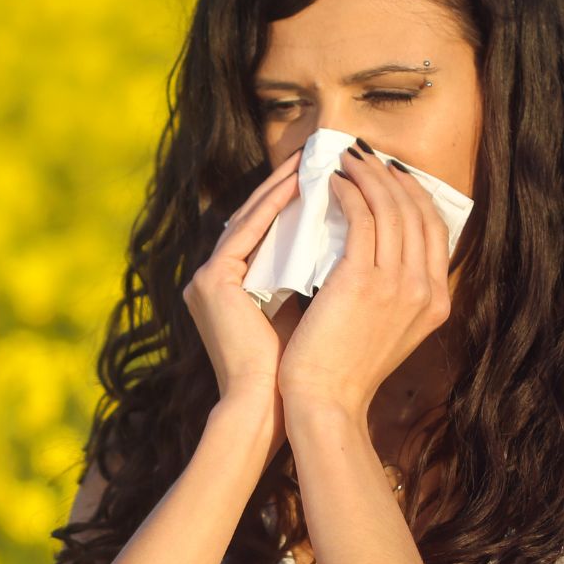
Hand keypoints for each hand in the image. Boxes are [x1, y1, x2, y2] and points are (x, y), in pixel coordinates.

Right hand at [181, 145, 304, 404]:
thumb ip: (314, 276)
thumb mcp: (305, 310)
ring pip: (249, 218)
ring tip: (309, 160)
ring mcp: (208, 279)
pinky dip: (272, 208)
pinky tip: (298, 186)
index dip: (290, 201)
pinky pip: (247, 233)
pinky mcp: (213, 283)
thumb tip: (355, 243)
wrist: (268, 408)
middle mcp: (213, 278)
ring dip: (279, 186)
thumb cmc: (295, 370)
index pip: (265, 232)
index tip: (325, 176)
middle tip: (318, 155)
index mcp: (231, 287)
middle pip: (255, 218)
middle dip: (285, 185)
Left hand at [276, 144, 452, 419]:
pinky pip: (362, 219)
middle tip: (365, 155)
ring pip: (390, 208)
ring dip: (368, 175)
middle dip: (391, 176)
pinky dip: (349, 194)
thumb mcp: (388, 330)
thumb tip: (380, 253)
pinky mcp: (362, 279)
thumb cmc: (344, 370)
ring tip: (347, 159)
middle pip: (416, 212)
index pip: (434, 231)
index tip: (391, 175)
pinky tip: (332, 184)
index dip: (414, 196)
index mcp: (436, 302)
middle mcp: (424, 289)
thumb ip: (394, 294)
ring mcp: (397, 284)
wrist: (325, 401)